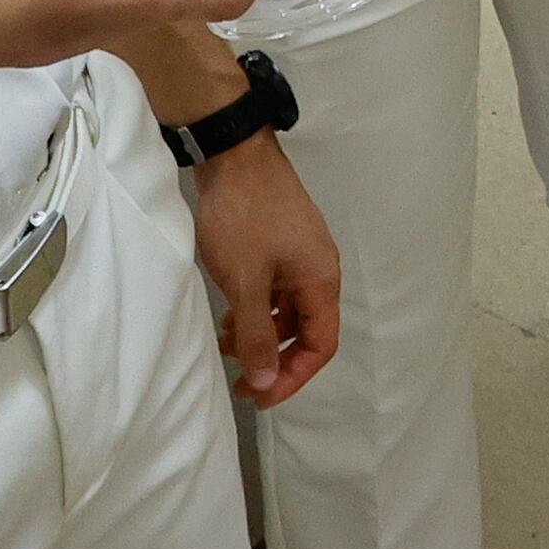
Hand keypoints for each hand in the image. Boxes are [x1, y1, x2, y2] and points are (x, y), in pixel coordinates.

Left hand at [185, 130, 341, 406]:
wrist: (234, 152)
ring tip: (226, 345)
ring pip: (288, 310)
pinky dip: (256, 308)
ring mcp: (300, 253)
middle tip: (240, 380)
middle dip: (275, 359)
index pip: (322, 344)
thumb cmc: (243, 218)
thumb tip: (266, 381)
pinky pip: (277, 289)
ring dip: (262, 333)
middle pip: (307, 329)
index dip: (293, 376)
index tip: (259, 395)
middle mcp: (319, 268)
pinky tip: (229, 314)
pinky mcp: (281, 241)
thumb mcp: (245, 283)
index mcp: (321, 280)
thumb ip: (257, 335)